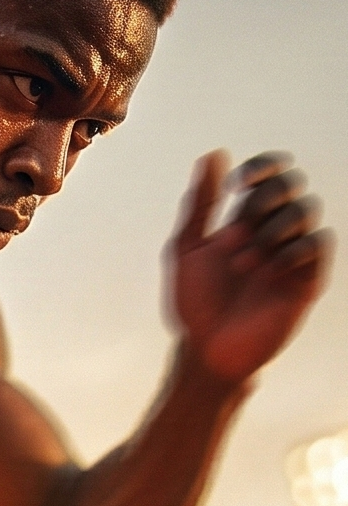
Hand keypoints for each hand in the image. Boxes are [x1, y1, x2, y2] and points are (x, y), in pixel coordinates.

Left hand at [169, 150, 331, 385]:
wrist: (206, 350)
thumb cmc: (195, 303)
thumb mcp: (187, 250)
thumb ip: (199, 204)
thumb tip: (212, 154)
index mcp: (246, 219)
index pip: (268, 173)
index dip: (260, 167)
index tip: (236, 186)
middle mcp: (273, 230)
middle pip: (289, 185)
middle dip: (261, 201)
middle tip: (231, 238)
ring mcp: (292, 252)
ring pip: (305, 209)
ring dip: (271, 230)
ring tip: (243, 264)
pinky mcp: (307, 277)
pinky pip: (319, 242)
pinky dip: (293, 249)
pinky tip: (268, 271)